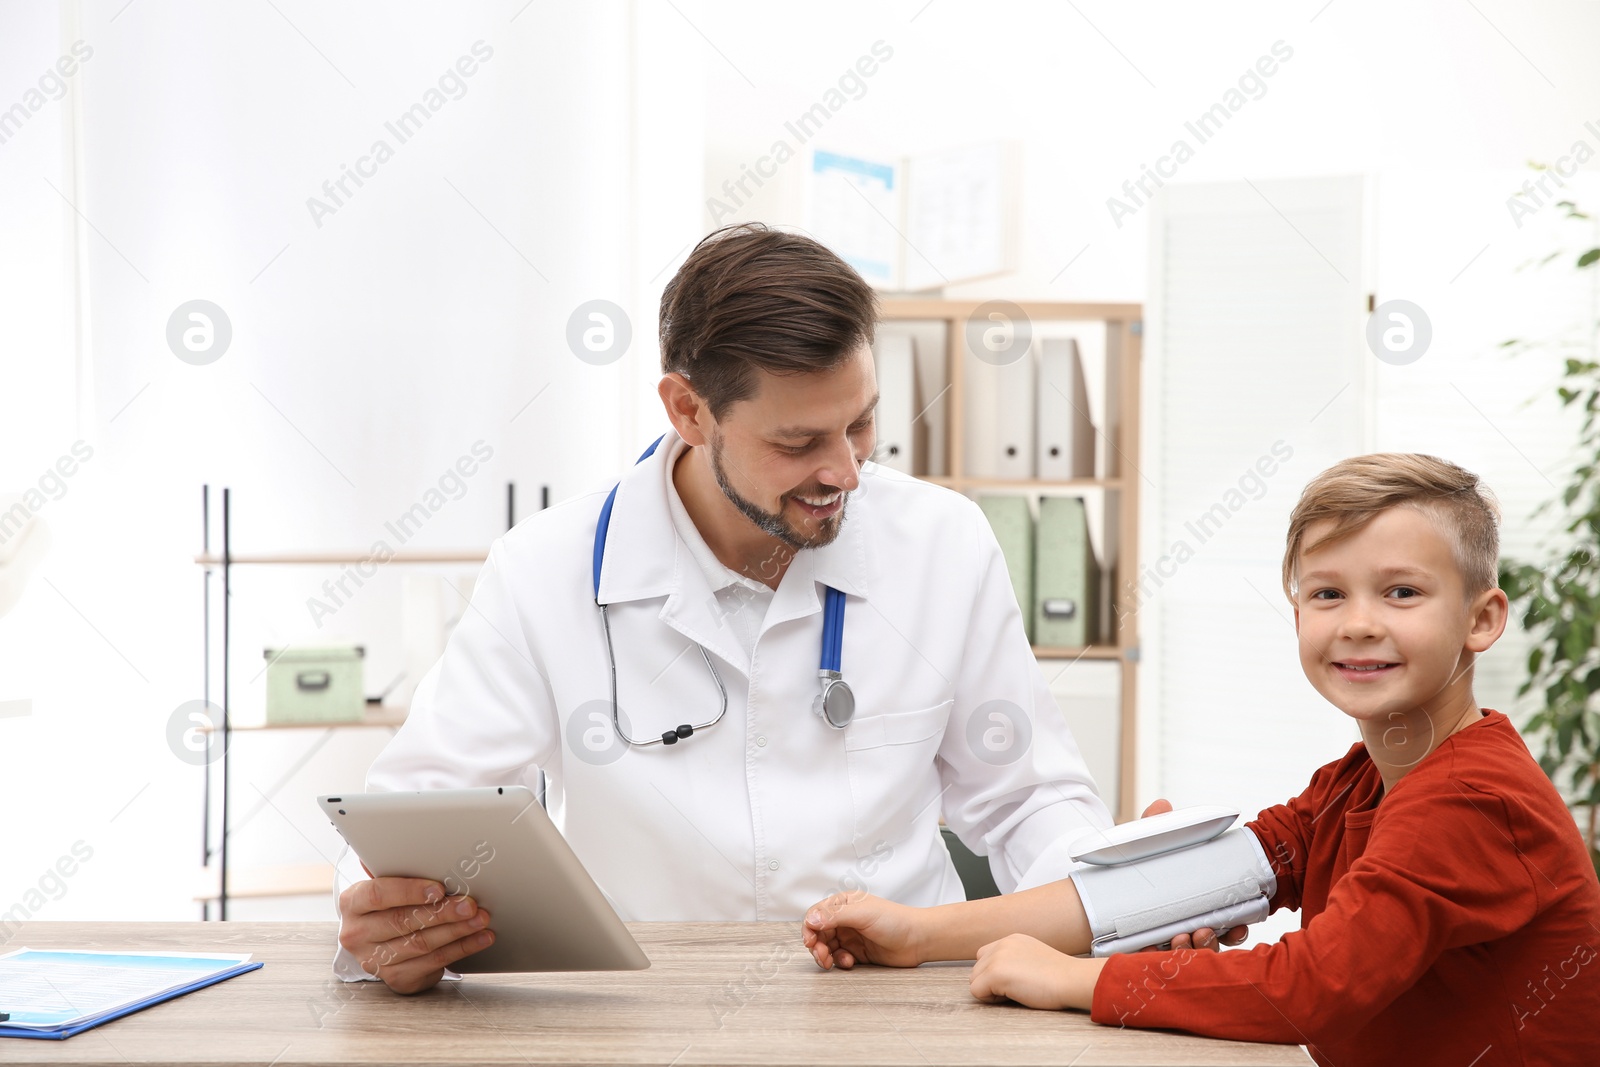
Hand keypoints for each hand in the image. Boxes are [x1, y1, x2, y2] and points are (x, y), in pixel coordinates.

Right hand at [337, 876, 493, 993]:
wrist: (380, 939)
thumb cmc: (390, 903)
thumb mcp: (388, 882)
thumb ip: (398, 868)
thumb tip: (423, 848)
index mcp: (353, 903)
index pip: (377, 894)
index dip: (409, 891)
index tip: (438, 889)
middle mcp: (357, 934)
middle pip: (403, 922)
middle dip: (442, 912)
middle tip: (470, 904)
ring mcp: (374, 961)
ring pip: (421, 944)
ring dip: (457, 931)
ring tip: (480, 919)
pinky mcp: (396, 979)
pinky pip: (432, 963)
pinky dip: (461, 949)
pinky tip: (479, 938)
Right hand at [802, 891, 924, 969]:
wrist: (918, 940)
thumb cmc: (895, 921)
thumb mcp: (862, 915)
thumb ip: (835, 916)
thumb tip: (811, 919)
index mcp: (844, 903)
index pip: (816, 914)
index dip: (809, 928)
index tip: (810, 941)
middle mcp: (845, 919)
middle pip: (819, 933)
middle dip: (817, 946)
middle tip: (822, 956)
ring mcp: (851, 936)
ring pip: (827, 947)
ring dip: (826, 955)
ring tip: (832, 962)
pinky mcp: (857, 952)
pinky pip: (839, 958)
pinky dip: (840, 961)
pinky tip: (850, 962)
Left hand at [970, 934, 1099, 1010]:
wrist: (1071, 979)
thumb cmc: (1060, 977)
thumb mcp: (1033, 958)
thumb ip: (1015, 960)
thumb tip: (1000, 976)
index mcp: (1012, 939)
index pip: (985, 956)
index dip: (994, 973)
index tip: (1014, 981)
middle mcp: (1002, 944)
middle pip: (977, 968)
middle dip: (990, 983)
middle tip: (1016, 989)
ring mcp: (997, 957)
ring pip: (974, 980)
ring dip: (990, 990)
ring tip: (1016, 991)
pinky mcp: (995, 972)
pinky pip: (976, 991)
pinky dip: (991, 999)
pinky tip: (1013, 995)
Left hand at [1135, 799, 1248, 953]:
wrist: (1091, 891)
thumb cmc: (1127, 868)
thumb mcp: (1141, 848)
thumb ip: (1154, 829)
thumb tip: (1163, 805)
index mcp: (1194, 905)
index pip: (1225, 923)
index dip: (1236, 928)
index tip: (1237, 925)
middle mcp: (1185, 928)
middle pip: (1213, 945)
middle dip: (1215, 942)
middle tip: (1203, 931)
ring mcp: (1166, 945)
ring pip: (1191, 958)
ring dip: (1192, 950)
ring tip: (1180, 936)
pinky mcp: (1145, 955)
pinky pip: (1159, 965)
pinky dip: (1161, 959)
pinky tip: (1156, 949)